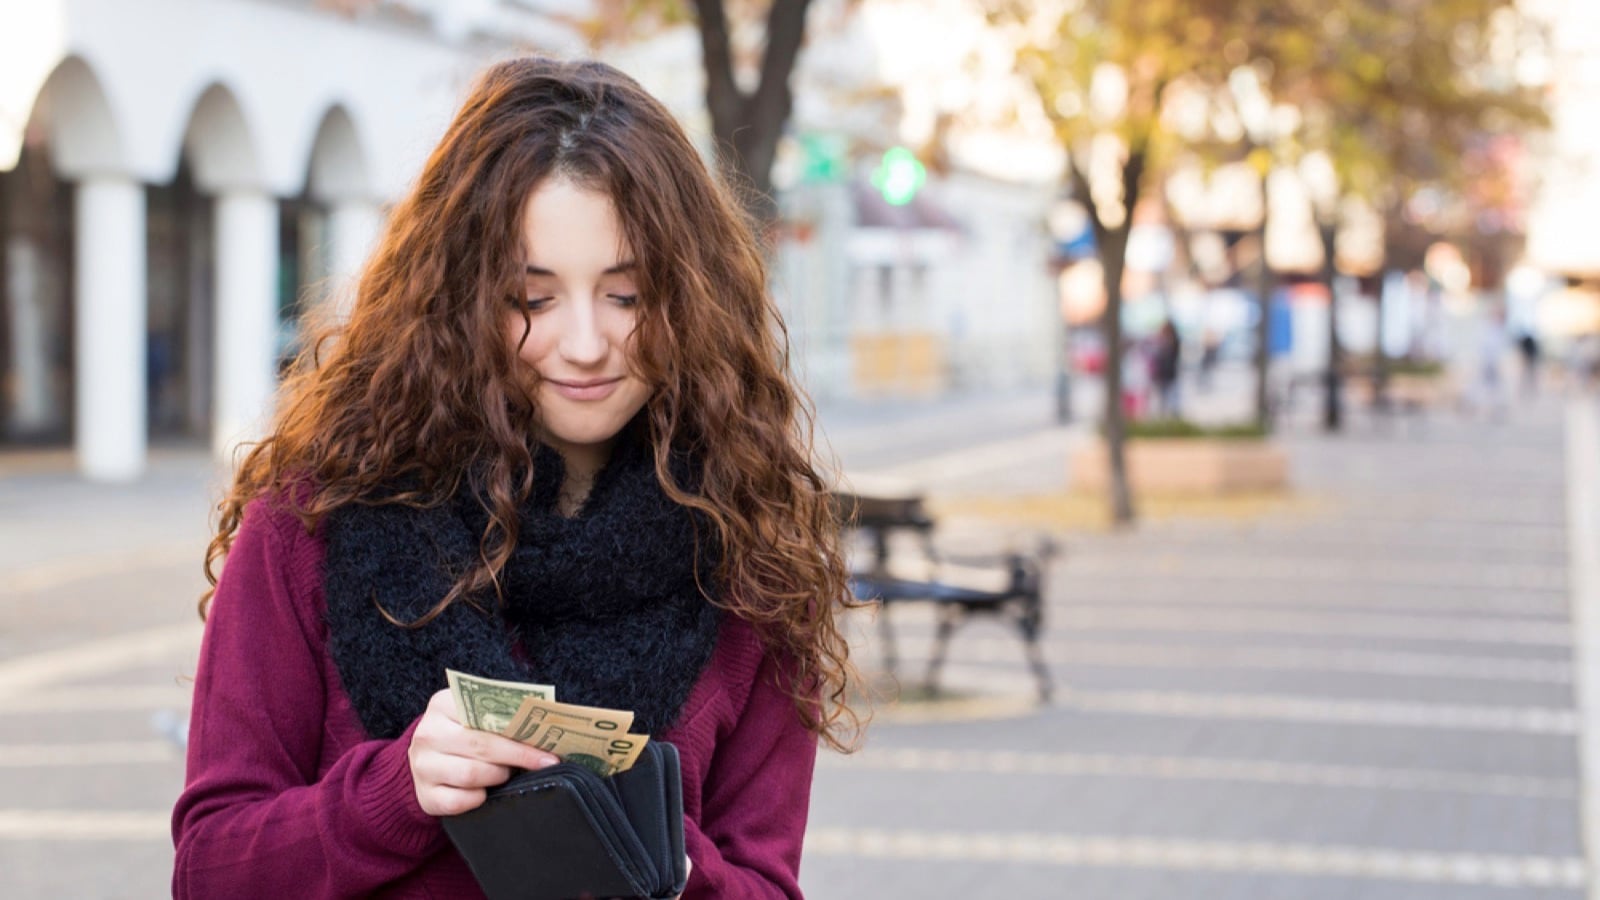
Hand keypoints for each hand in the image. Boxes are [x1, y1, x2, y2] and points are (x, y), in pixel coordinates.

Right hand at [407, 688, 558, 816]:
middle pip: (481, 746)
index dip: (519, 731)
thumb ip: (502, 715)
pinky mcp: (425, 796)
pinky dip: (478, 798)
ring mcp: (423, 767)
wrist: (427, 760)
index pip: (485, 716)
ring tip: (508, 773)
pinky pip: (460, 801)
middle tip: (544, 763)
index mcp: (442, 705)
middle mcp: (428, 734)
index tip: (547, 743)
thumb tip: (545, 728)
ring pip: (472, 775)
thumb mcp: (476, 716)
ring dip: (498, 776)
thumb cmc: (464, 734)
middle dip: (518, 756)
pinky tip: (486, 792)